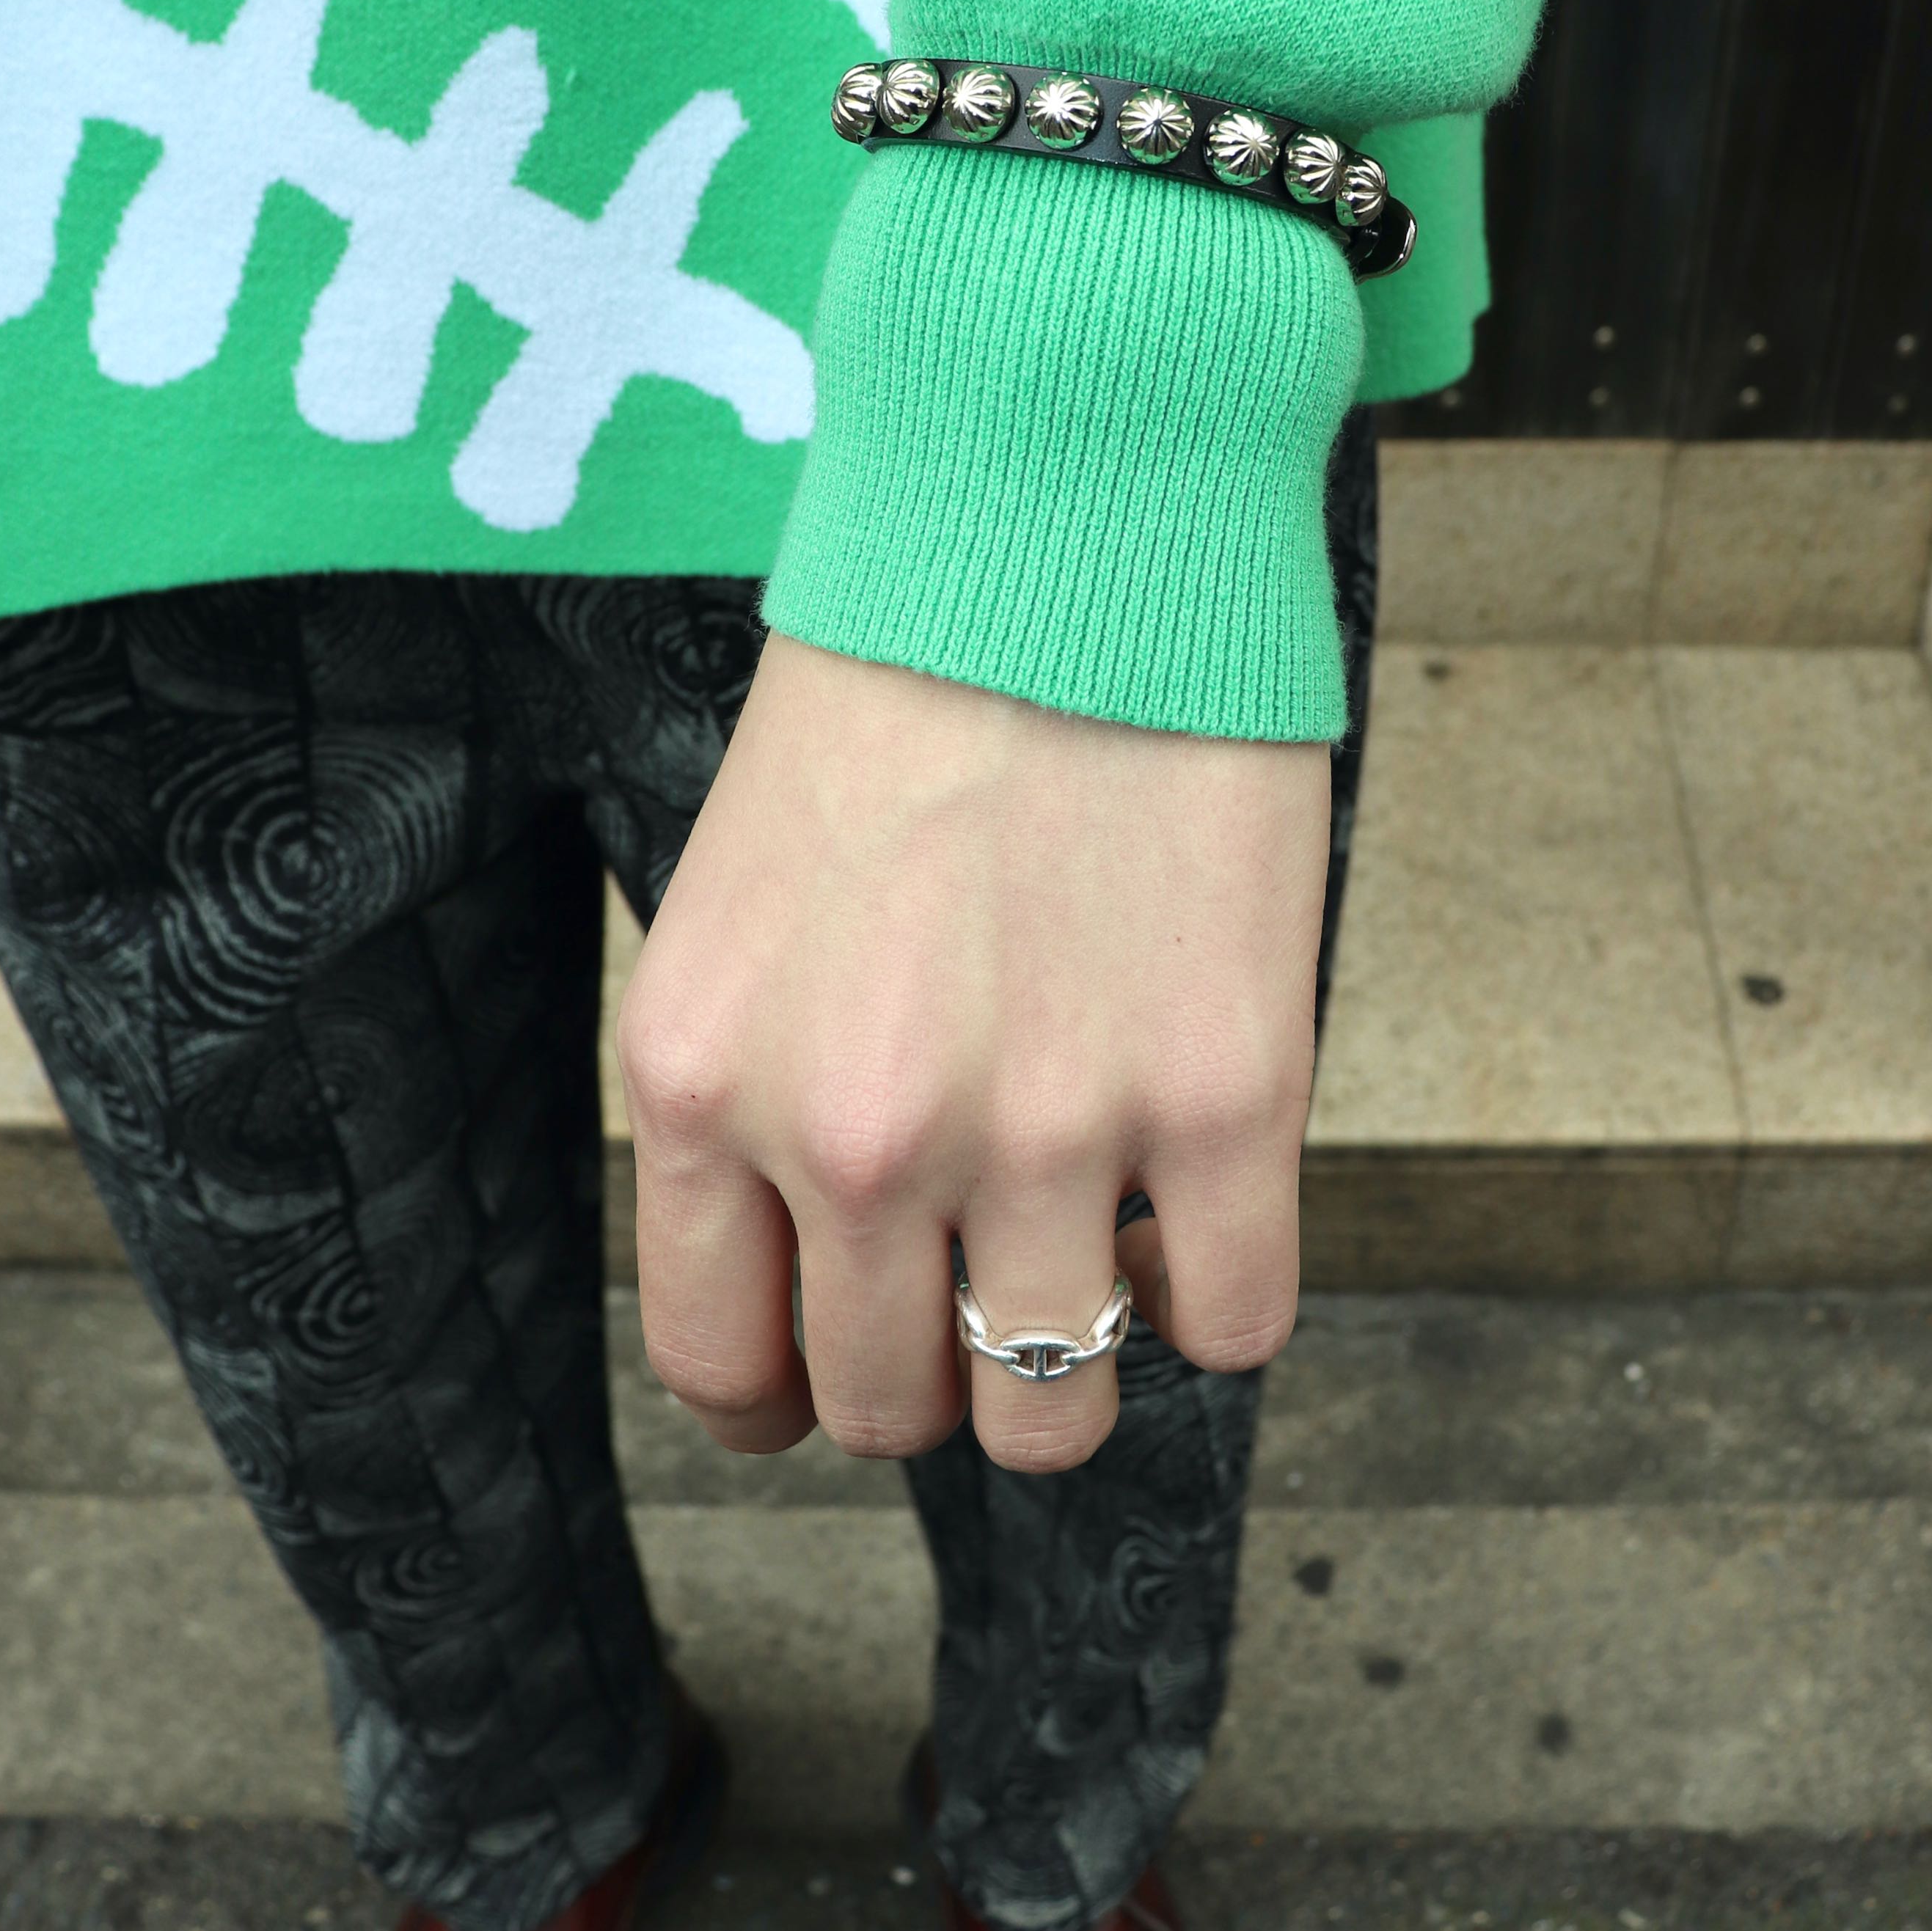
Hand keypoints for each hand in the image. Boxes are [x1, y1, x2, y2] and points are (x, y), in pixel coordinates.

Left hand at [616, 631, 1329, 1473]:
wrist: (1065, 519)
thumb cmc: (902, 688)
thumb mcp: (745, 904)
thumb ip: (757, 1091)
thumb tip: (828, 1275)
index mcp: (697, 1078)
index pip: (719, 1366)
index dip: (790, 1386)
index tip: (841, 1357)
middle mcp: (849, 1134)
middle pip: (887, 1407)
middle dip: (934, 1366)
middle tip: (981, 1267)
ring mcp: (1042, 1127)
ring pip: (1049, 1411)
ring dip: (1070, 1355)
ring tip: (1097, 1247)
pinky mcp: (1221, 1094)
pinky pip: (1234, 1324)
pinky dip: (1218, 1294)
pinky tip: (1202, 1199)